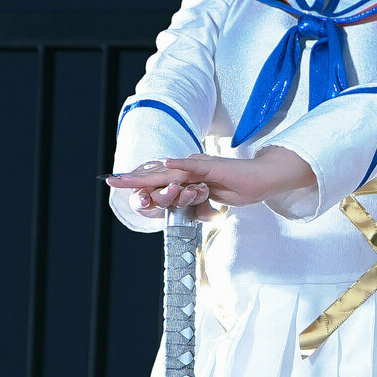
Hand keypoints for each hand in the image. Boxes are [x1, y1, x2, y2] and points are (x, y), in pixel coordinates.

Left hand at [108, 147, 315, 212]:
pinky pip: (194, 167)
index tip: (120, 186)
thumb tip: (192, 211)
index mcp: (189, 178)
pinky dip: (179, 166)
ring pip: (171, 171)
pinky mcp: (214, 167)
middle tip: (112, 181)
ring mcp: (201, 167)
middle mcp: (191, 168)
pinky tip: (165, 165)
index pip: (160, 180)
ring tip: (129, 177)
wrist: (264, 178)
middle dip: (134, 178)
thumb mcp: (213, 201)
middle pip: (158, 174)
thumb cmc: (240, 187)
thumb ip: (199, 203)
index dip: (140, 183)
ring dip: (149, 175)